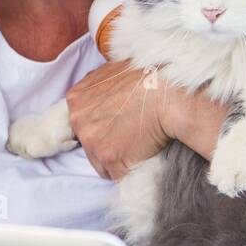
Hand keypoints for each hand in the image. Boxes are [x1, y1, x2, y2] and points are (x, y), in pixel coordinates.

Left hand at [67, 60, 186, 180]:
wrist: (168, 93)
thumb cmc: (147, 78)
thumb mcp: (112, 71)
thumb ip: (97, 87)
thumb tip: (100, 95)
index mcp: (76, 99)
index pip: (82, 123)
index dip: (101, 127)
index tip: (115, 126)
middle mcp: (79, 121)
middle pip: (88, 144)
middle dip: (108, 144)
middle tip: (130, 135)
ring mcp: (92, 142)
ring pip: (101, 163)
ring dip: (118, 160)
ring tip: (139, 145)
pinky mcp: (109, 159)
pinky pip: (116, 174)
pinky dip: (130, 169)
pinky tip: (143, 155)